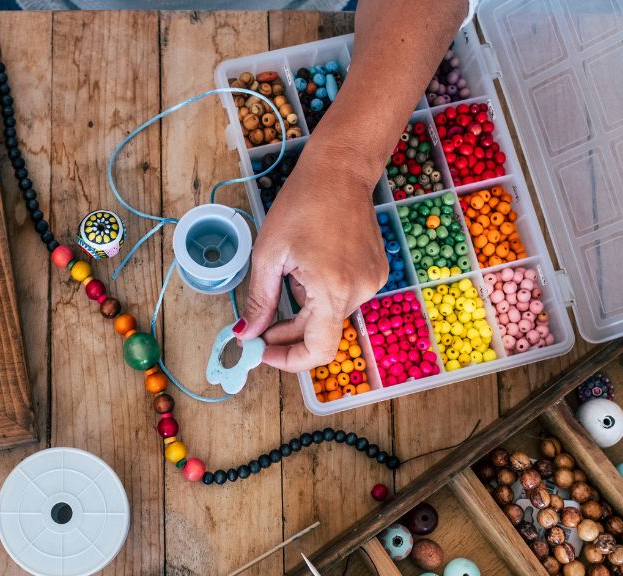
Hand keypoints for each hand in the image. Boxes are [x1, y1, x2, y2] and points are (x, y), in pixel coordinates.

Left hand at [235, 143, 387, 372]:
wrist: (341, 170)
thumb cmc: (302, 204)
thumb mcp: (268, 255)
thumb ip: (259, 301)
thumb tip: (247, 335)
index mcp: (333, 289)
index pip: (318, 351)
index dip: (288, 359)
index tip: (262, 351)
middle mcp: (359, 291)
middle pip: (320, 335)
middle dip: (287, 335)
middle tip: (258, 327)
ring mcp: (372, 283)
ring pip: (329, 317)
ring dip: (303, 311)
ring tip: (289, 276)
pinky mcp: (375, 274)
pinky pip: (342, 299)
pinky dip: (319, 296)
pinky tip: (308, 267)